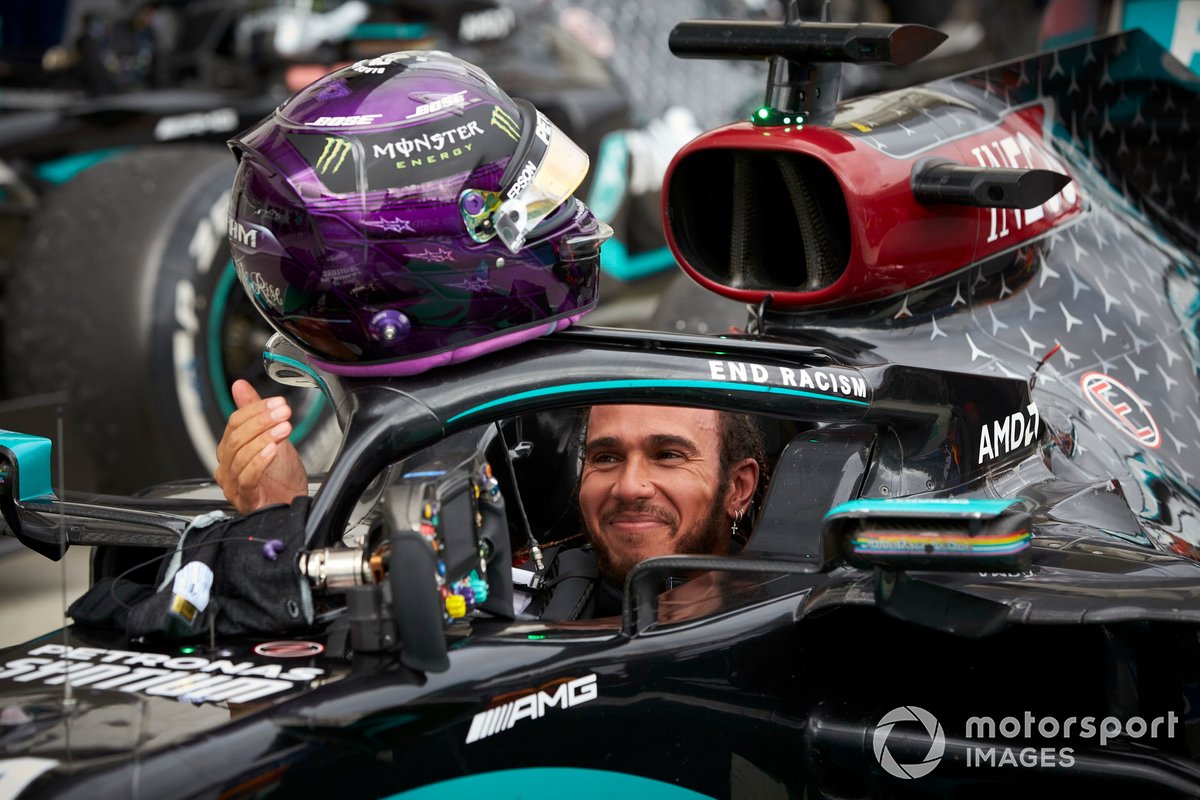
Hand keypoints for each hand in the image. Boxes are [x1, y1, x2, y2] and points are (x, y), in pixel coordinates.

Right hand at [215, 379, 308, 512]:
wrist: (295, 504)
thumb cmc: (281, 477)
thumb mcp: (272, 437)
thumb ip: (254, 412)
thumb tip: (239, 385)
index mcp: (229, 451)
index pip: (234, 423)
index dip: (256, 410)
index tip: (278, 403)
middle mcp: (226, 467)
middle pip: (235, 438)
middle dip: (262, 422)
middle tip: (284, 413)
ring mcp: (233, 485)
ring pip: (240, 456)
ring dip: (265, 438)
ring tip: (284, 429)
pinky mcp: (245, 500)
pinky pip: (247, 478)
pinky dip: (259, 461)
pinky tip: (273, 450)